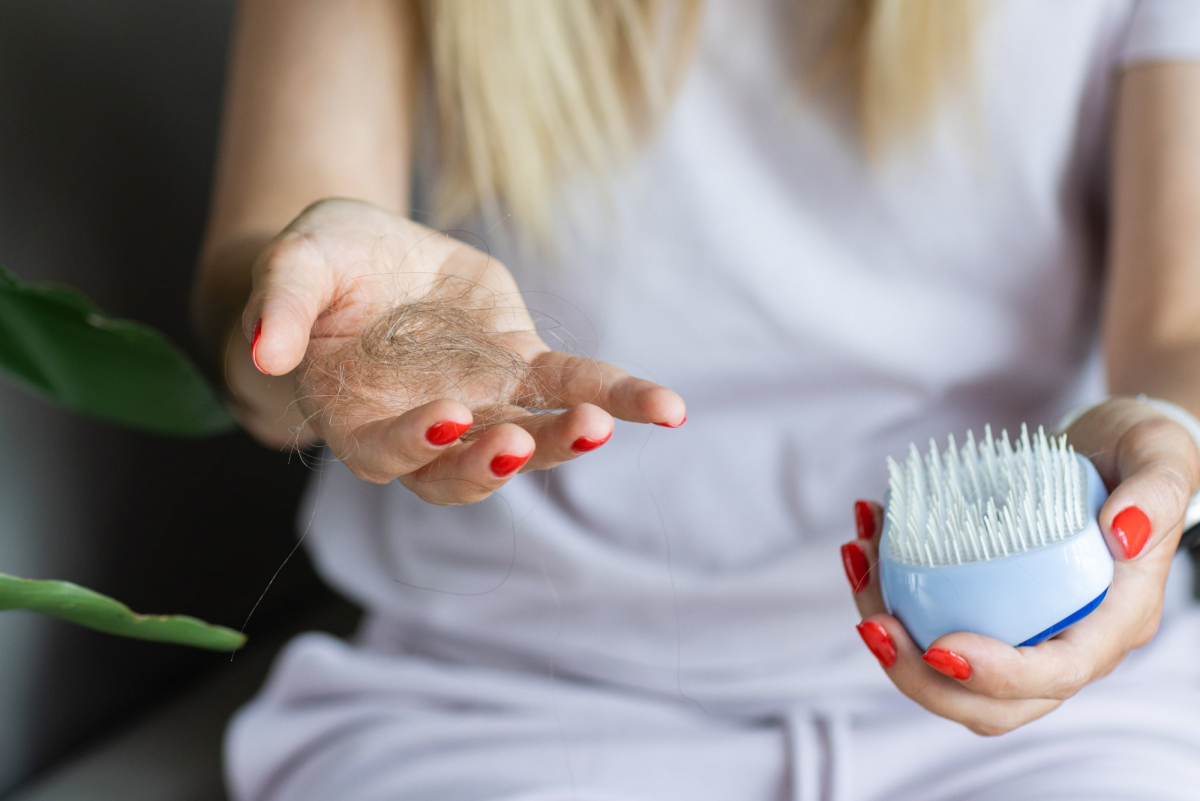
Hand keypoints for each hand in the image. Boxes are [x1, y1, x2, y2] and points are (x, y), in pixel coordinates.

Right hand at [235, 198, 685, 503]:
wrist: (366, 255)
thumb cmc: (321, 269)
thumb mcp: (293, 264)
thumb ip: (281, 305)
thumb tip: (263, 351)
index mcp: (356, 419)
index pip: (386, 451)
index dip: (417, 442)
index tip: (449, 416)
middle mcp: (423, 429)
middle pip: (462, 470)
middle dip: (495, 462)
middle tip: (522, 445)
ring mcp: (480, 402)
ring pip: (527, 440)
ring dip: (563, 441)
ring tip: (600, 426)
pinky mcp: (521, 364)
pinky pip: (575, 385)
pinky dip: (621, 398)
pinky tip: (668, 410)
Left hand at [842, 397, 1199, 734]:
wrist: (1108, 447)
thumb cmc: (1137, 451)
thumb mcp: (1158, 455)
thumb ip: (1154, 493)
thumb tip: (1121, 533)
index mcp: (1114, 622)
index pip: (1057, 673)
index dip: (997, 674)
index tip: (940, 646)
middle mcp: (1068, 643)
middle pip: (991, 703)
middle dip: (919, 677)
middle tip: (871, 622)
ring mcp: (1023, 631)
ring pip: (947, 672)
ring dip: (889, 634)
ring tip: (859, 562)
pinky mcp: (987, 610)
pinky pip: (931, 624)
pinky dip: (887, 592)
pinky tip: (865, 541)